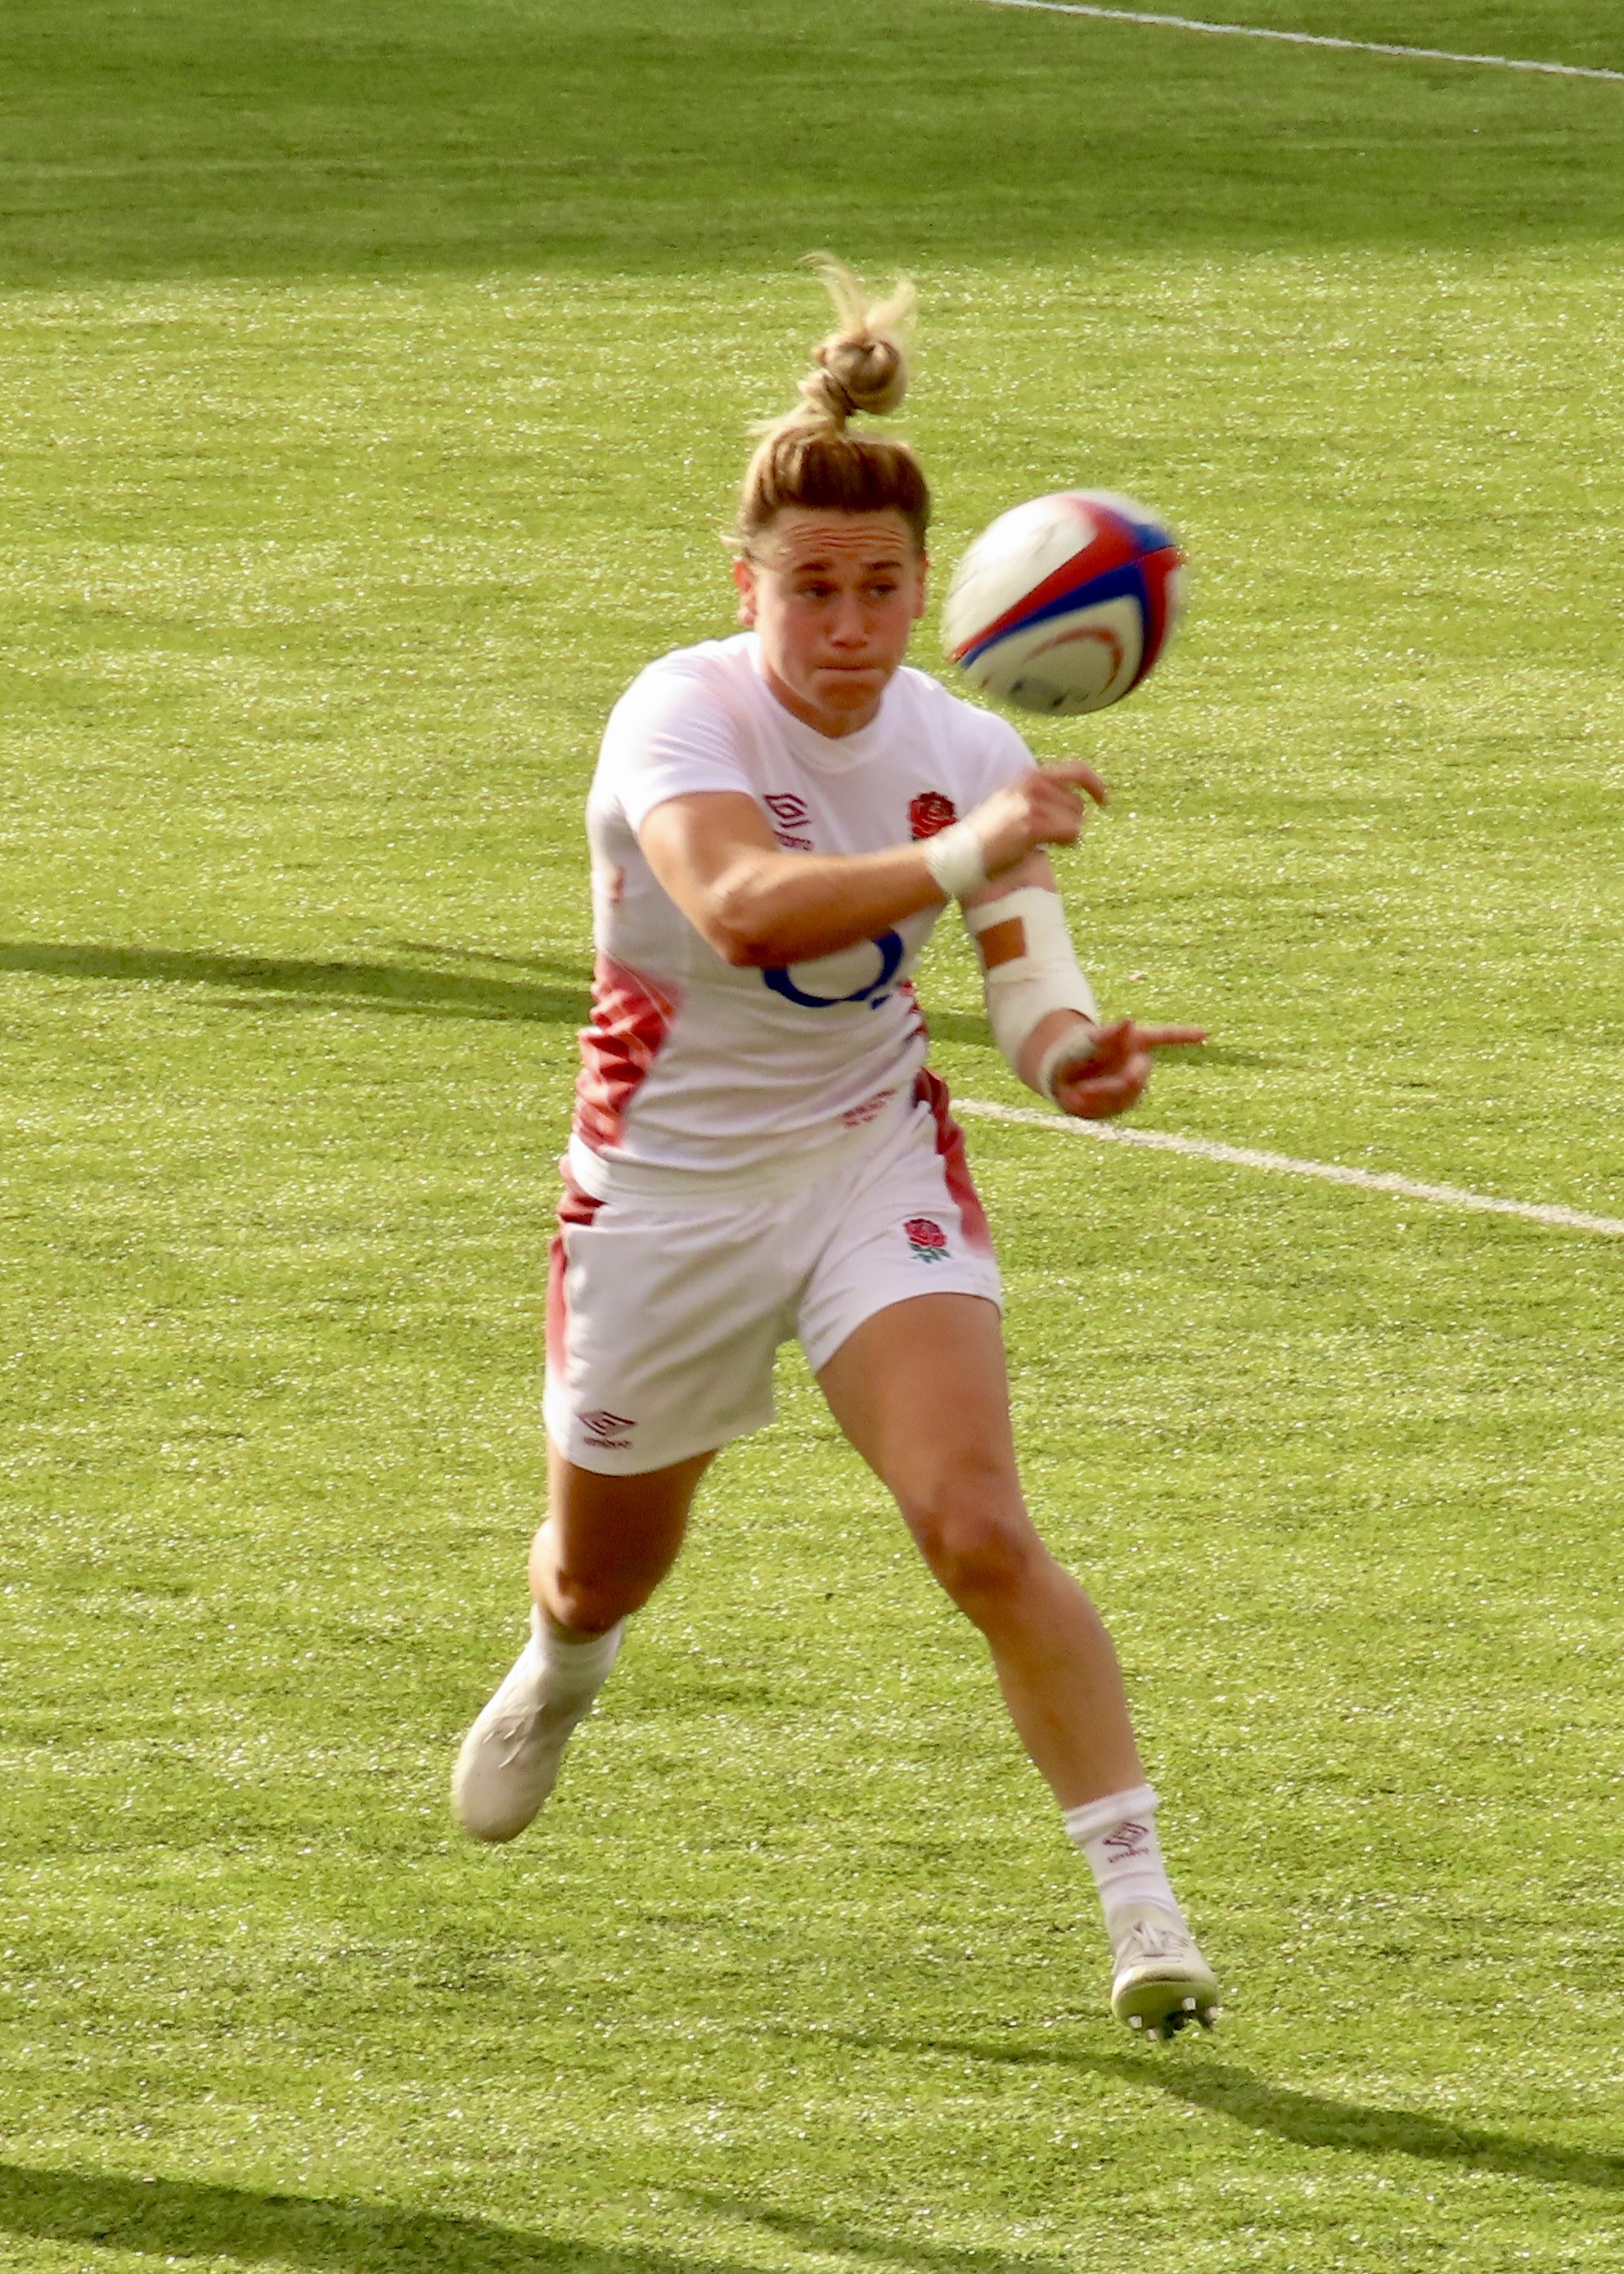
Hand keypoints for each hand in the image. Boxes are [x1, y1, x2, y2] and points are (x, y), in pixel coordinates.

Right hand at [966, 761, 1109, 877]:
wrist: (965, 851)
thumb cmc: (990, 833)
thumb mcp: (1014, 801)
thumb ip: (1041, 795)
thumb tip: (1076, 803)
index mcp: (1029, 776)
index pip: (1076, 770)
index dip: (1095, 783)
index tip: (1104, 800)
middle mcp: (1032, 784)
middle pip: (1078, 804)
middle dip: (1071, 820)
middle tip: (1048, 835)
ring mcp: (1032, 804)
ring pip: (1076, 820)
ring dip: (1065, 834)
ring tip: (1039, 841)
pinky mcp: (1032, 826)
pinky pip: (1071, 833)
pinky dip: (1065, 843)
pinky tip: (1046, 848)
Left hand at [1051, 1017, 1205, 1119]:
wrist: (1062, 1073)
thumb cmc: (1076, 1049)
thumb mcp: (1086, 1041)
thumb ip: (1107, 1034)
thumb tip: (1129, 1021)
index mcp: (1134, 1041)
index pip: (1163, 1036)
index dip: (1183, 1035)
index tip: (1205, 1034)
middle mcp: (1138, 1063)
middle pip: (1138, 1075)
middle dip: (1116, 1083)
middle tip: (1087, 1089)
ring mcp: (1132, 1085)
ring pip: (1126, 1096)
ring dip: (1101, 1095)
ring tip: (1078, 1092)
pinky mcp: (1122, 1103)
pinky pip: (1113, 1109)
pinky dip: (1095, 1105)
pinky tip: (1078, 1098)